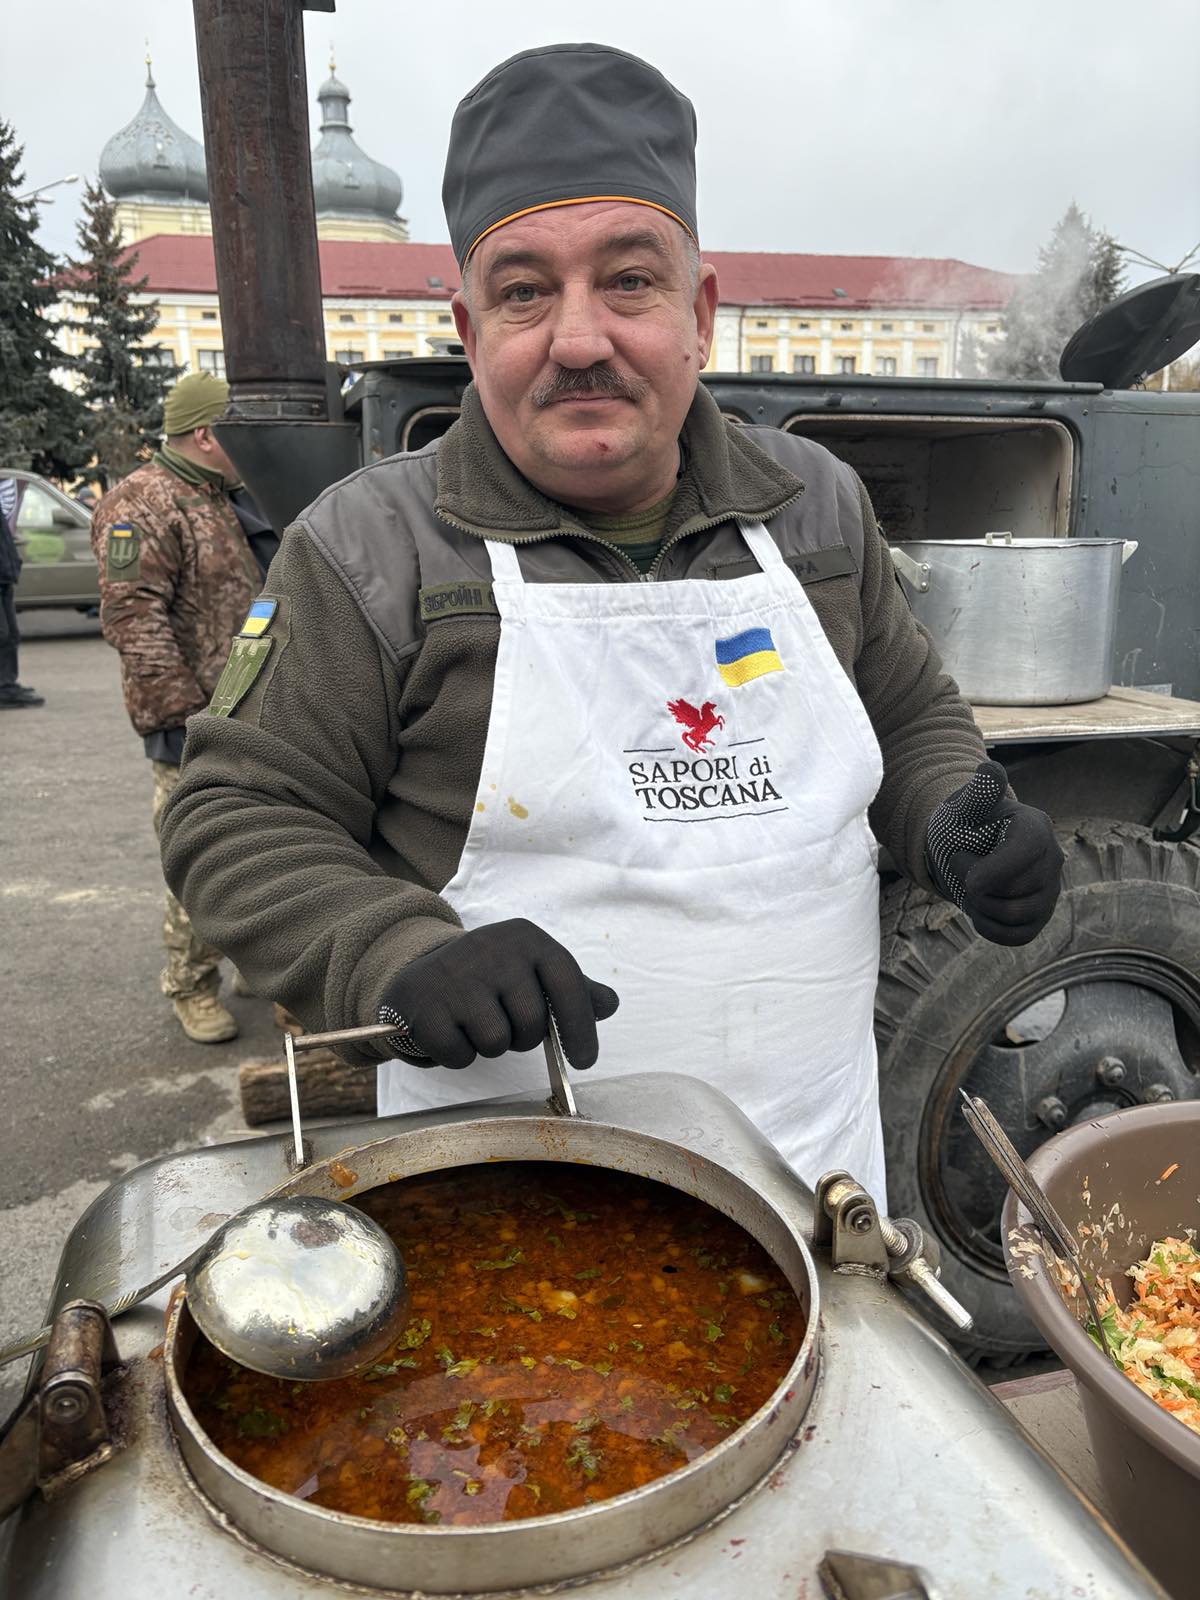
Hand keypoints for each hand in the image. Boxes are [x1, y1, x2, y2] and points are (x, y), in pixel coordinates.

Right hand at [379, 918, 618, 1070]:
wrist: (420, 974)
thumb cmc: (490, 977)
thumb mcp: (532, 970)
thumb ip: (573, 988)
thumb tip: (609, 1004)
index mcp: (526, 938)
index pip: (567, 982)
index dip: (580, 1026)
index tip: (584, 1061)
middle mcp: (492, 949)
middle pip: (532, 1022)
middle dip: (523, 1037)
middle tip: (505, 1023)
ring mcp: (456, 977)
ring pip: (497, 1042)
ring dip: (491, 1047)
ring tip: (477, 1024)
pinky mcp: (426, 1007)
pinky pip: (461, 1055)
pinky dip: (460, 1054)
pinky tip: (452, 1031)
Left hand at [927, 760, 1062, 945]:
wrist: (962, 851)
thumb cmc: (963, 825)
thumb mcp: (964, 808)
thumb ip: (979, 793)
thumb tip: (991, 770)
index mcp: (1035, 828)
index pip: (1026, 853)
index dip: (994, 871)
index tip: (965, 873)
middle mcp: (1052, 859)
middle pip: (1015, 891)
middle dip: (975, 886)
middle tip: (962, 867)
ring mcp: (1049, 890)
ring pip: (1015, 916)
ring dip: (980, 908)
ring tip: (971, 887)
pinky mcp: (1040, 917)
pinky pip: (1016, 936)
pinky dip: (990, 928)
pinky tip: (980, 908)